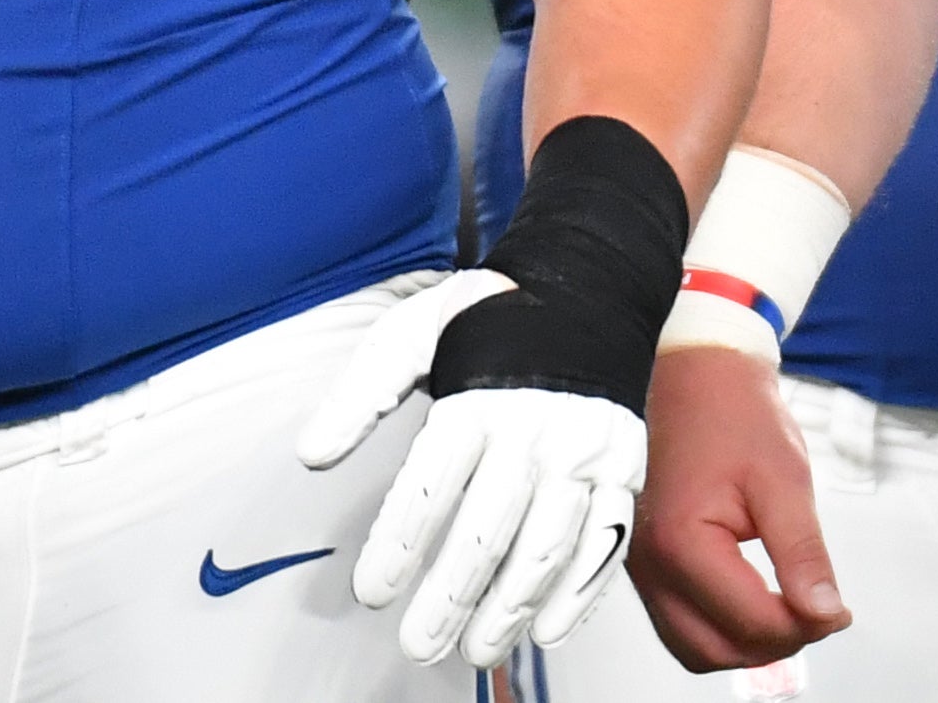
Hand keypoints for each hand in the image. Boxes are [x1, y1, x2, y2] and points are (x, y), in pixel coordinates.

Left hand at [297, 270, 648, 666]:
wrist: (592, 288)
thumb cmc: (492, 318)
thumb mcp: (412, 333)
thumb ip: (361, 395)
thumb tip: (312, 455)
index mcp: (480, 399)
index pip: (431, 487)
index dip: (398, 545)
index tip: (372, 591)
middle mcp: (539, 429)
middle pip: (489, 528)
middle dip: (450, 596)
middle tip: (417, 644)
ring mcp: (588, 451)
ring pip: (550, 543)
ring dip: (511, 606)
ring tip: (475, 649)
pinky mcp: (625, 465)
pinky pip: (608, 537)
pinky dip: (581, 589)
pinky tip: (546, 627)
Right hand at [630, 343, 850, 669]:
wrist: (699, 381)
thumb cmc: (737, 418)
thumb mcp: (785, 481)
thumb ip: (803, 554)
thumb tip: (824, 612)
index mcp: (682, 544)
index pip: (747, 622)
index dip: (803, 627)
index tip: (839, 612)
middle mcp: (652, 567)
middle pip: (714, 650)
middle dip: (775, 644)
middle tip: (821, 614)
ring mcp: (644, 571)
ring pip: (694, 648)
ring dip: (747, 645)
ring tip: (796, 612)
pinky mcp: (650, 567)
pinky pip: (682, 624)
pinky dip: (723, 629)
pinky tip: (763, 604)